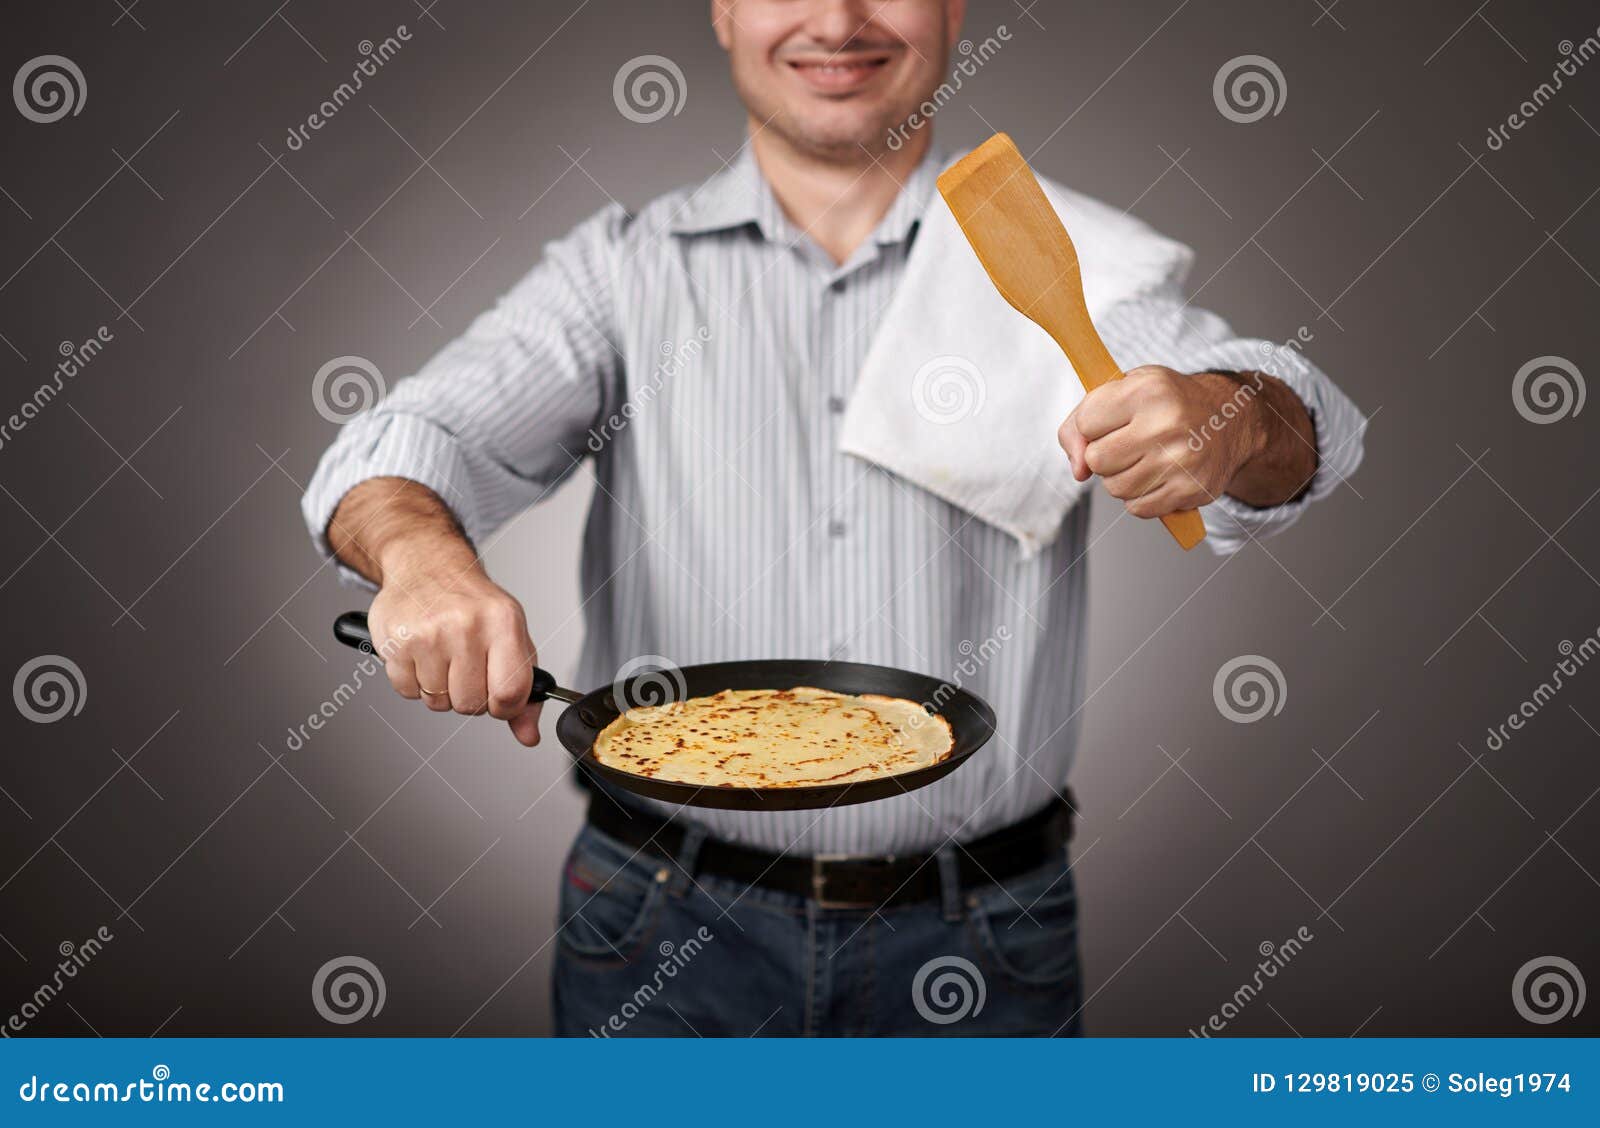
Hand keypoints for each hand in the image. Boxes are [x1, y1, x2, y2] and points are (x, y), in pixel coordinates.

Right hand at [368, 553, 542, 746]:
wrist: (428, 566)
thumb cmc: (474, 606)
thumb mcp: (510, 636)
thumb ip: (523, 688)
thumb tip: (528, 735)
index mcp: (504, 622)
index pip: (510, 693)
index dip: (504, 707)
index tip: (498, 698)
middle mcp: (467, 625)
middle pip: (471, 704)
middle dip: (468, 695)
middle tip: (464, 667)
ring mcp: (429, 633)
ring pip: (437, 701)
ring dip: (439, 688)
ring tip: (441, 656)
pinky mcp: (396, 640)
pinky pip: (406, 691)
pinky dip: (412, 682)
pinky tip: (419, 654)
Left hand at [1057, 367, 1264, 518]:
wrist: (1230, 419)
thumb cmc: (1168, 402)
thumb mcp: (1125, 389)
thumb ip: (1081, 422)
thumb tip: (1077, 471)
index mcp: (1148, 390)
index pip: (1085, 423)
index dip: (1092, 426)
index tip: (1111, 420)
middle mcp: (1166, 424)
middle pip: (1096, 460)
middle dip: (1104, 454)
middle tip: (1129, 442)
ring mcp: (1181, 460)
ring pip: (1115, 488)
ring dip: (1122, 478)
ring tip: (1146, 458)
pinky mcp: (1190, 490)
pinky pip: (1137, 508)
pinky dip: (1141, 496)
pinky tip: (1159, 475)